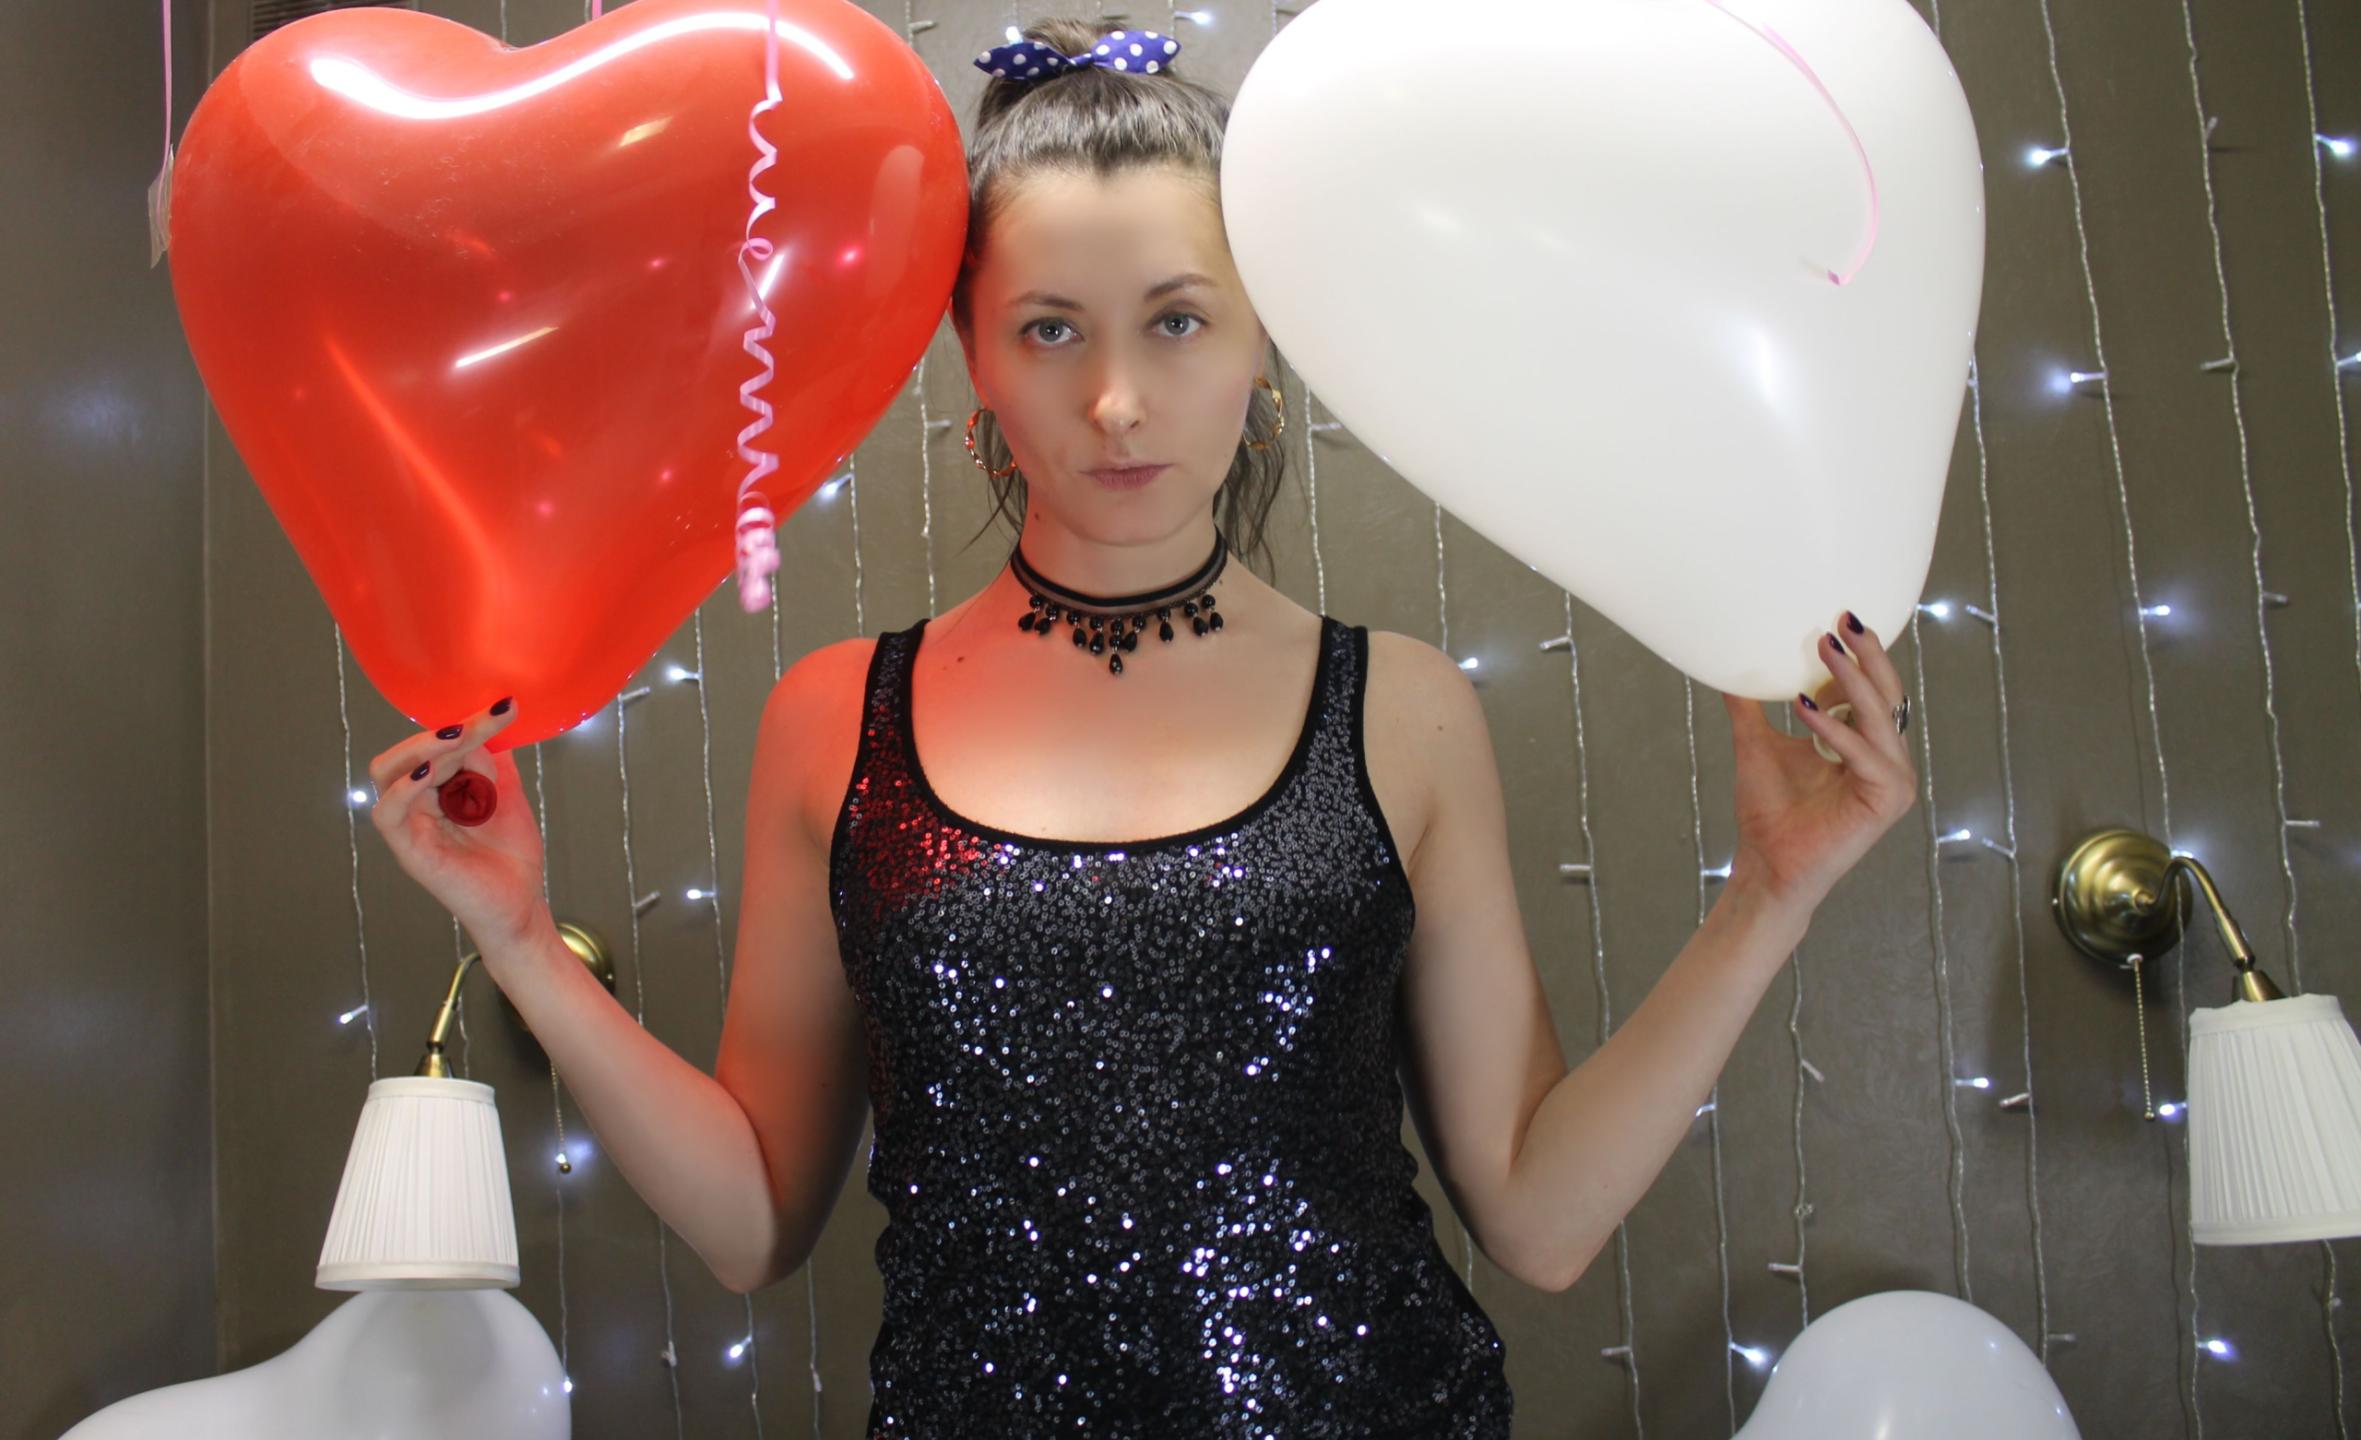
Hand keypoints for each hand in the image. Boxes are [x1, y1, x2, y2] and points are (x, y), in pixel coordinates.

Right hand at [366, 696, 550, 950]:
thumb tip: (488, 720)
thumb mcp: (505, 795)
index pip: (430, 745)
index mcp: (434, 788)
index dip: (460, 724)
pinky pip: (388, 812)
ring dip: (425, 749)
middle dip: (439, 732)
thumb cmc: (510, 855)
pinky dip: (404, 787)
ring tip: (460, 738)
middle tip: (478, 722)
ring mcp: (408, 826)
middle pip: (402, 753)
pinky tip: (429, 772)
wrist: (522, 904)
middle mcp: (415, 803)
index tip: (502, 709)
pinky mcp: (408, 850)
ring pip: (390, 773)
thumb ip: (492, 761)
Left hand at [1719, 610, 1918, 913]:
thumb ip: (1749, 707)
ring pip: (1878, 715)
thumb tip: (1726, 668)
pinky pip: (1864, 753)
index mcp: (1865, 742)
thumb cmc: (1768, 811)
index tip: (1835, 616)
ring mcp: (1893, 778)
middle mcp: (1886, 756)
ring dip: (1851, 680)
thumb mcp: (1756, 744)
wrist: (1766, 864)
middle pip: (1886, 693)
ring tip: (1824, 648)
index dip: (1858, 653)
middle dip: (1865, 654)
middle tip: (1843, 619)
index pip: (1872, 687)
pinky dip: (1834, 728)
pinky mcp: (1888, 798)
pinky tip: (1804, 706)